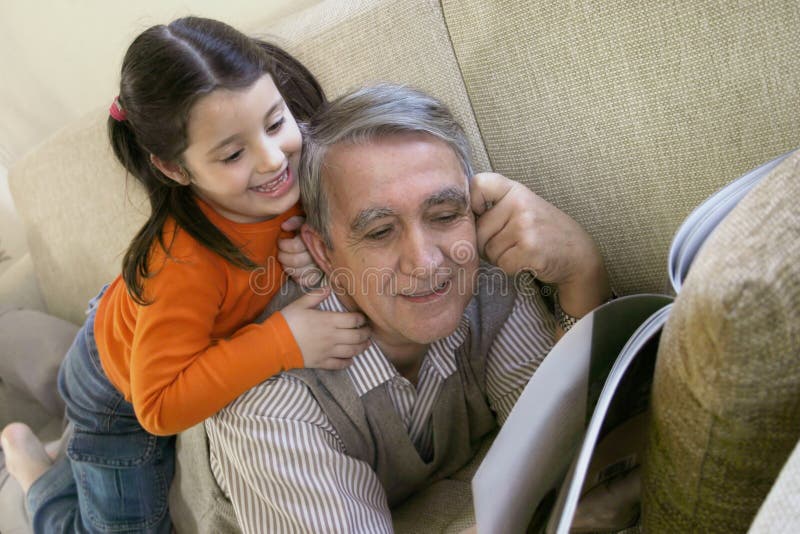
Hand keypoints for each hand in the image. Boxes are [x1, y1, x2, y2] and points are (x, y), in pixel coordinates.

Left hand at [279, 216, 322, 286]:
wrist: (322, 240)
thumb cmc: (309, 229)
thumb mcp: (304, 220)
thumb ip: (295, 221)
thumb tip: (284, 227)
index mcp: (314, 239)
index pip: (295, 246)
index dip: (284, 245)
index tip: (281, 241)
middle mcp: (318, 254)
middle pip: (295, 261)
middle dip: (283, 256)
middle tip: (280, 252)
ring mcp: (319, 267)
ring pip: (298, 272)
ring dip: (287, 267)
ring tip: (286, 261)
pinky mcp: (318, 276)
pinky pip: (304, 281)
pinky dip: (296, 276)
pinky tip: (294, 269)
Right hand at [281, 287, 370, 369]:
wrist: (274, 344)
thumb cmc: (287, 321)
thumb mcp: (300, 304)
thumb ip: (316, 296)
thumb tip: (329, 288)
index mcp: (329, 321)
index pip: (354, 320)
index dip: (361, 319)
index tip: (363, 318)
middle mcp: (332, 337)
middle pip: (357, 336)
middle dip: (366, 333)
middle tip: (368, 331)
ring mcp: (328, 351)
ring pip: (352, 351)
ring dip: (362, 348)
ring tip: (366, 344)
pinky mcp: (322, 362)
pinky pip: (340, 364)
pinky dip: (348, 362)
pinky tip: (350, 359)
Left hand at [470, 172, 610, 320]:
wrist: (578, 254)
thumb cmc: (543, 232)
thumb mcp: (521, 207)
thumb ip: (494, 207)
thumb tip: (456, 221)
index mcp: (515, 189)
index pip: (477, 184)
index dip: (471, 202)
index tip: (482, 214)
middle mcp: (519, 203)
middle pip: (477, 230)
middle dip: (487, 243)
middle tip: (512, 242)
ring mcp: (525, 226)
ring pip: (488, 250)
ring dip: (500, 257)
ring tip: (522, 249)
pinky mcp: (529, 249)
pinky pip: (502, 264)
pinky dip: (511, 268)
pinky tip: (528, 260)